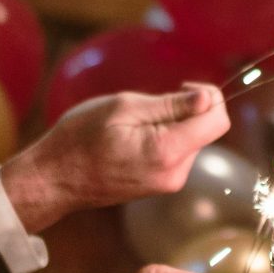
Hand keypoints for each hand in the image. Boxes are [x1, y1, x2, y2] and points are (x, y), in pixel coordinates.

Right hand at [1, 83, 229, 231]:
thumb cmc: (80, 138)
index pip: (218, 120)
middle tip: (145, 106)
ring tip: (132, 125)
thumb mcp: (124, 108)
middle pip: (206, 130)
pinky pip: (176, 153)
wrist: (55, 178)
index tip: (182, 86)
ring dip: (171, 124)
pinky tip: (132, 138)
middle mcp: (175, 173)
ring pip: (190, 140)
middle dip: (185, 110)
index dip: (208, 97)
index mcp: (168, 151)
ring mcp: (168, 183)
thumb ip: (171, 104)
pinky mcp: (160, 185)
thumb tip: (208, 98)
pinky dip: (163, 138)